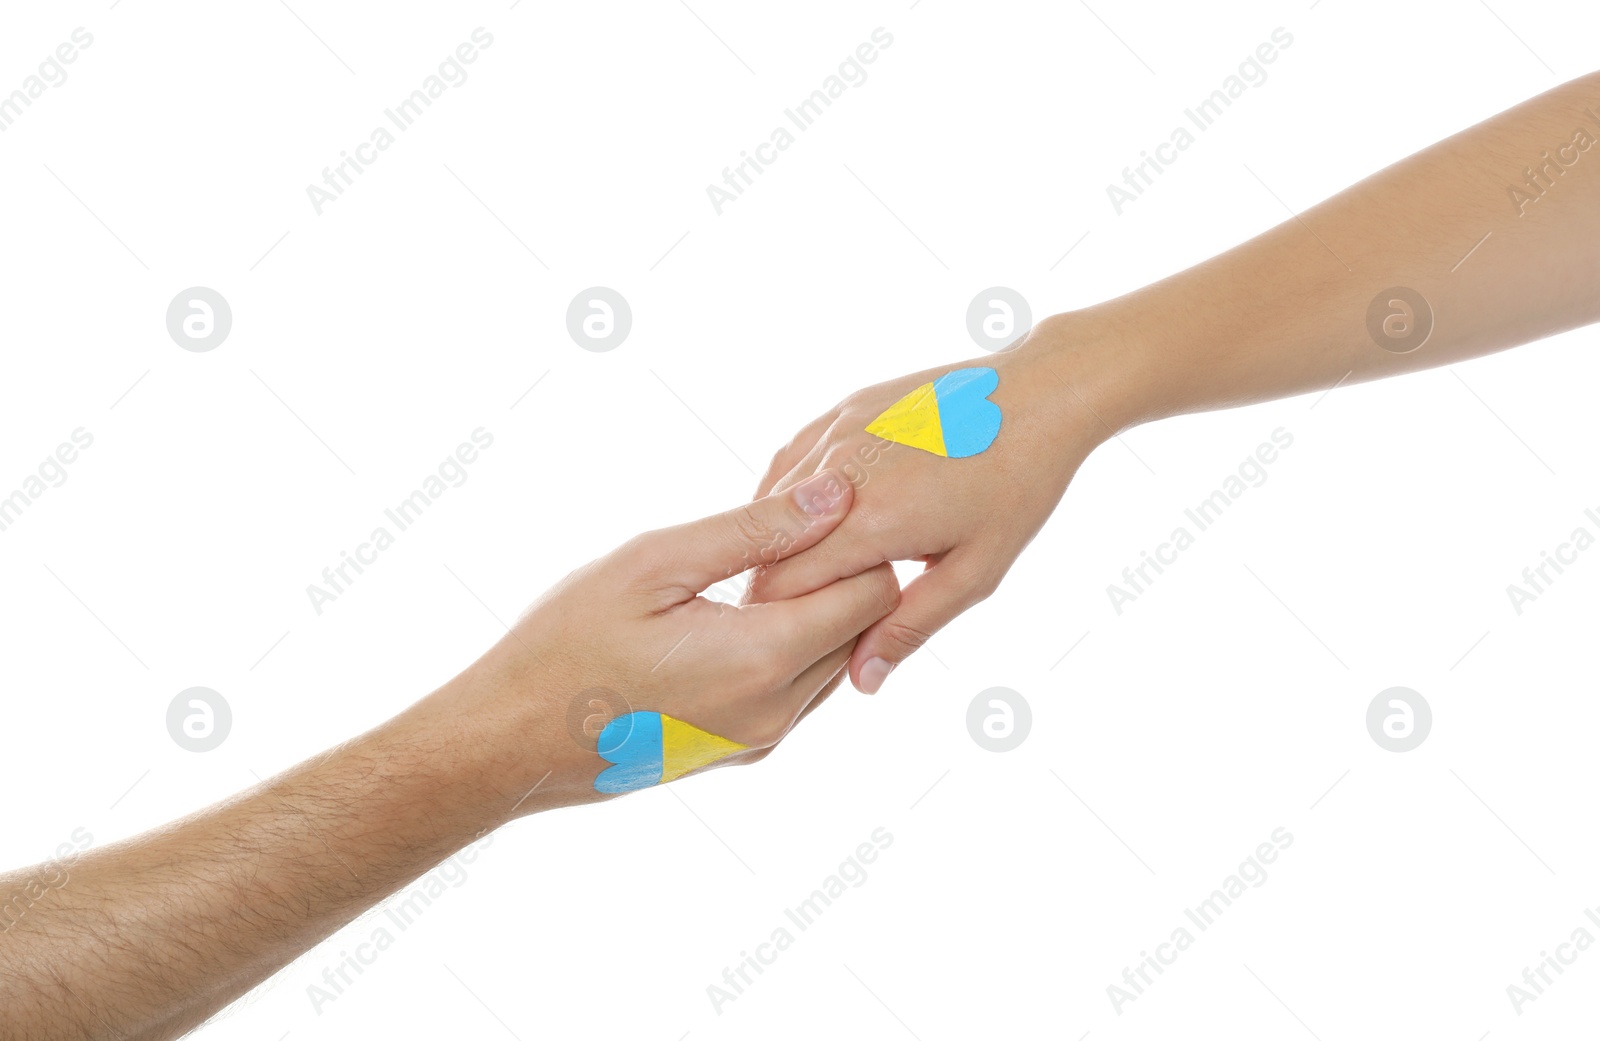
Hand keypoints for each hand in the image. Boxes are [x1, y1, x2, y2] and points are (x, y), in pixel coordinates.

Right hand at [440, 469, 900, 807]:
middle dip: (840, 573)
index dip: (858, 540)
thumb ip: (754, 529)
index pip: (873, 591)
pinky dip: (789, 645)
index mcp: (762, 660)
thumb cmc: (566, 642)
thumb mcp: (654, 564)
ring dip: (813, 611)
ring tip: (753, 570)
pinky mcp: (744, 751)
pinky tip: (734, 613)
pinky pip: (801, 689)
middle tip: (784, 530)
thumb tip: (837, 495)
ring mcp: (762, 740)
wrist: (510, 741)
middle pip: (864, 627)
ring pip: (836, 659)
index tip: (815, 508)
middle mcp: (777, 711)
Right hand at [745, 318, 1111, 693]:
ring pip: (773, 502)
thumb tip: (862, 681)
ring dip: (782, 539)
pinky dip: (790, 497)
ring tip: (813, 567)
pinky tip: (812, 520)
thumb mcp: (974, 572)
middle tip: (805, 612)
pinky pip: (791, 461)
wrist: (1041, 394)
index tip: (796, 639)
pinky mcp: (841, 409)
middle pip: (771, 547)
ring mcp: (837, 431)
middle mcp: (840, 470)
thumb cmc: (1017, 486)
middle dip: (780, 585)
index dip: (782, 620)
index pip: (784, 586)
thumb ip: (910, 626)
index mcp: (871, 519)